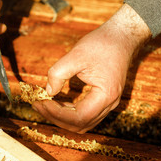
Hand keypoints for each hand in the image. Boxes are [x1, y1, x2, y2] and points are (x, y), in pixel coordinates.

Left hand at [32, 4, 150, 132]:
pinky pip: (86, 113)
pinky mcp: (104, 99)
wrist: (122, 37)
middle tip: (38, 106)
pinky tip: (56, 102)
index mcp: (106, 95)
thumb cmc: (102, 44)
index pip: (79, 116)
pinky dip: (69, 112)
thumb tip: (48, 91)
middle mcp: (110, 104)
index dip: (57, 113)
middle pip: (81, 124)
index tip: (41, 103)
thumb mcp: (76, 55)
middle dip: (57, 117)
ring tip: (44, 105)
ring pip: (83, 122)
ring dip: (62, 117)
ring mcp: (108, 103)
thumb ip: (58, 73)